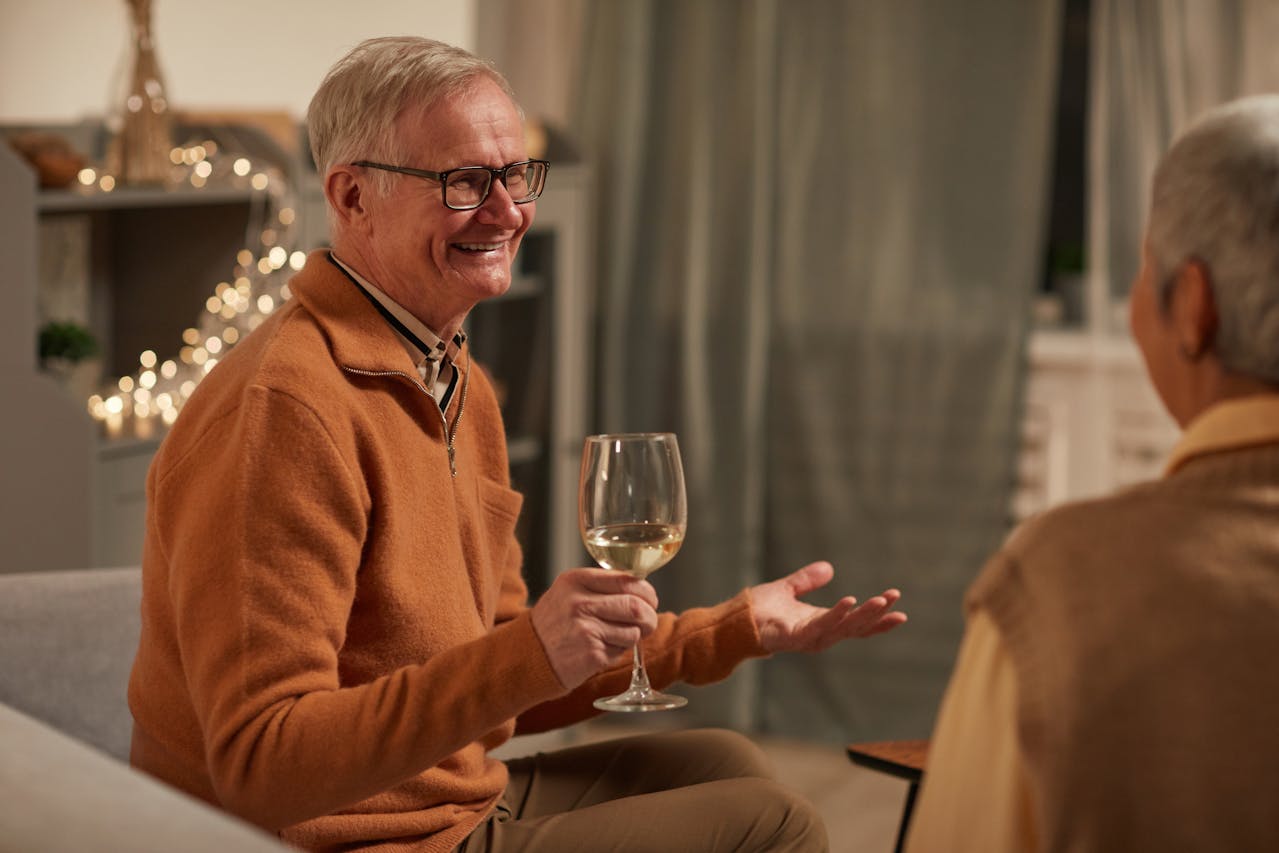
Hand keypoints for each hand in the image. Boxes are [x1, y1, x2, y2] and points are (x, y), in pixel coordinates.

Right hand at [530, 568, 659, 688]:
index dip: (646, 593)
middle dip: (649, 617)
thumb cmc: (554, 623)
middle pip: (636, 606)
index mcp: (576, 580)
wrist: (527, 656)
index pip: (628, 580)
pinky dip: (618, 652)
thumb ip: (601, 587)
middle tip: (648, 623)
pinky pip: (622, 651)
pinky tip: (600, 650)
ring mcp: (585, 629)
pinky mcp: (591, 654)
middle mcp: (579, 602)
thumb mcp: (568, 592)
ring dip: (632, 637)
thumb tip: (642, 591)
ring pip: (633, 631)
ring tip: (613, 638)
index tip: (650, 601)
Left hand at [751, 561, 905, 653]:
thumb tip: (829, 568)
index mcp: (821, 623)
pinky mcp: (795, 637)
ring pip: (843, 628)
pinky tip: (849, 602)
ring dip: (863, 615)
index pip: (856, 624)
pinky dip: (836, 615)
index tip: (900, 611)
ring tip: (880, 600)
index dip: (878, 619)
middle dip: (877, 615)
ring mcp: (808, 638)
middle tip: (895, 599)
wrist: (734, 621)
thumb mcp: (788, 589)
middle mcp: (819, 634)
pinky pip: (820, 626)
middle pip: (855, 627)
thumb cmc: (758, 610)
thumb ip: (807, 580)